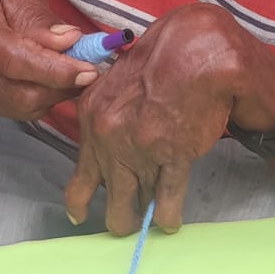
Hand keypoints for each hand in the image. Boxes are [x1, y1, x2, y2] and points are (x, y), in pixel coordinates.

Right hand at [0, 0, 94, 118]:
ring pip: (19, 106)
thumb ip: (41, 19)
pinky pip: (11, 111)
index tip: (88, 70)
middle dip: (60, 86)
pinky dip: (34, 98)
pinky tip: (39, 77)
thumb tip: (69, 43)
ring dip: (50, 93)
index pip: (13, 59)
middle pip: (18, 92)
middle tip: (85, 69)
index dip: (54, 70)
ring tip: (62, 69)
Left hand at [64, 3, 274, 236]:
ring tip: (150, 222)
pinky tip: (168, 222)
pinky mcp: (173, 158)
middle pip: (108, 199)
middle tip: (125, 220)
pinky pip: (166, 201)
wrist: (196, 52)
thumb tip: (104, 143)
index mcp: (91, 117)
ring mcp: (141, 152)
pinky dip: (167, 216)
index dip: (78, 201)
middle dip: (117, 217)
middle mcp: (109, 139)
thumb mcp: (115, 80)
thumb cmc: (160, 58)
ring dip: (143, 218)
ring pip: (133, 206)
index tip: (79, 214)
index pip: (79, 175)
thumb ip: (105, 114)